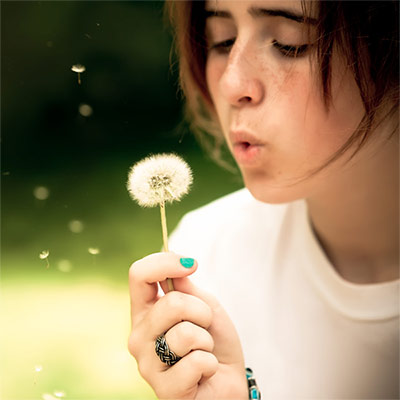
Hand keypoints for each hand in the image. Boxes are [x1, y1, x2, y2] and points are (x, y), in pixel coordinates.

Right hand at [128, 252, 247, 399]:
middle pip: (170, 303)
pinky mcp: (164, 389)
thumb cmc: (214, 342)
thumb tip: (176, 259)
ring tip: (204, 351)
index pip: (138, 275)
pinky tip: (203, 374)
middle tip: (205, 327)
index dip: (164, 263)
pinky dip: (210, 364)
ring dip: (207, 340)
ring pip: (184, 333)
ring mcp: (147, 364)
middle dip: (201, 311)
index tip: (191, 264)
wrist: (227, 380)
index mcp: (146, 311)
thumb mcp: (205, 306)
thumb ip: (187, 288)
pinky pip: (196, 362)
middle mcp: (139, 336)